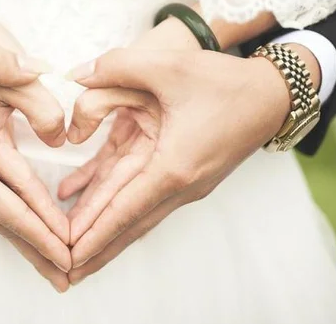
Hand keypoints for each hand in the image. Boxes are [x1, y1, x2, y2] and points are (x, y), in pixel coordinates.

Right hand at [0, 48, 70, 291]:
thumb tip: (39, 67)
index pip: (12, 210)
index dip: (44, 232)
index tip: (70, 255)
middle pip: (8, 227)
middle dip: (40, 252)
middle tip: (72, 277)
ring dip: (27, 241)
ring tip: (53, 263)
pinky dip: (12, 223)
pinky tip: (24, 228)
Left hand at [60, 45, 292, 284]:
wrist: (272, 95)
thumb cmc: (224, 82)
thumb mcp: (168, 65)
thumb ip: (117, 66)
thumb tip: (76, 75)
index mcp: (173, 166)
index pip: (124, 209)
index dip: (93, 233)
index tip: (69, 256)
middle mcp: (179, 185)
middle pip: (128, 224)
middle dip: (95, 248)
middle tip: (64, 270)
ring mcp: (184, 184)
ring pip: (136, 215)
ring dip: (105, 233)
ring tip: (77, 253)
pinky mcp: (184, 175)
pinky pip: (144, 195)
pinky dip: (117, 204)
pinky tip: (87, 198)